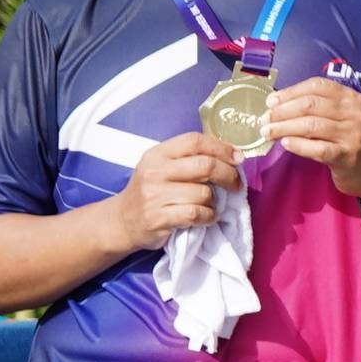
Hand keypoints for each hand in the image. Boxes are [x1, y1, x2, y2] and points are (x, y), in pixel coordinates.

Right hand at [105, 134, 237, 249]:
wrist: (122, 221)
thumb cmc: (152, 191)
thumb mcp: (163, 167)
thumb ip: (190, 158)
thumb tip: (233, 155)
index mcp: (158, 154)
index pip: (195, 141)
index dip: (222, 147)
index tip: (238, 158)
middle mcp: (154, 172)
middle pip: (205, 166)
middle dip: (228, 175)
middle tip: (236, 185)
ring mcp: (154, 196)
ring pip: (203, 193)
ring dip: (215, 201)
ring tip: (210, 204)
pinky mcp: (158, 218)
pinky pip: (196, 214)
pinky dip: (208, 216)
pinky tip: (206, 217)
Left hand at [266, 77, 360, 208]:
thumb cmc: (353, 140)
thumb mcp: (345, 117)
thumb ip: (320, 108)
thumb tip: (279, 105)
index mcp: (351, 98)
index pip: (317, 86)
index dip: (290, 92)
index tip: (271, 101)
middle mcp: (354, 112)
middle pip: (310, 105)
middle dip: (282, 111)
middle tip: (264, 119)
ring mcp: (352, 134)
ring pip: (311, 125)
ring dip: (283, 128)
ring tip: (267, 132)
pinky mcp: (347, 156)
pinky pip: (317, 148)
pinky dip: (298, 145)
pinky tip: (285, 144)